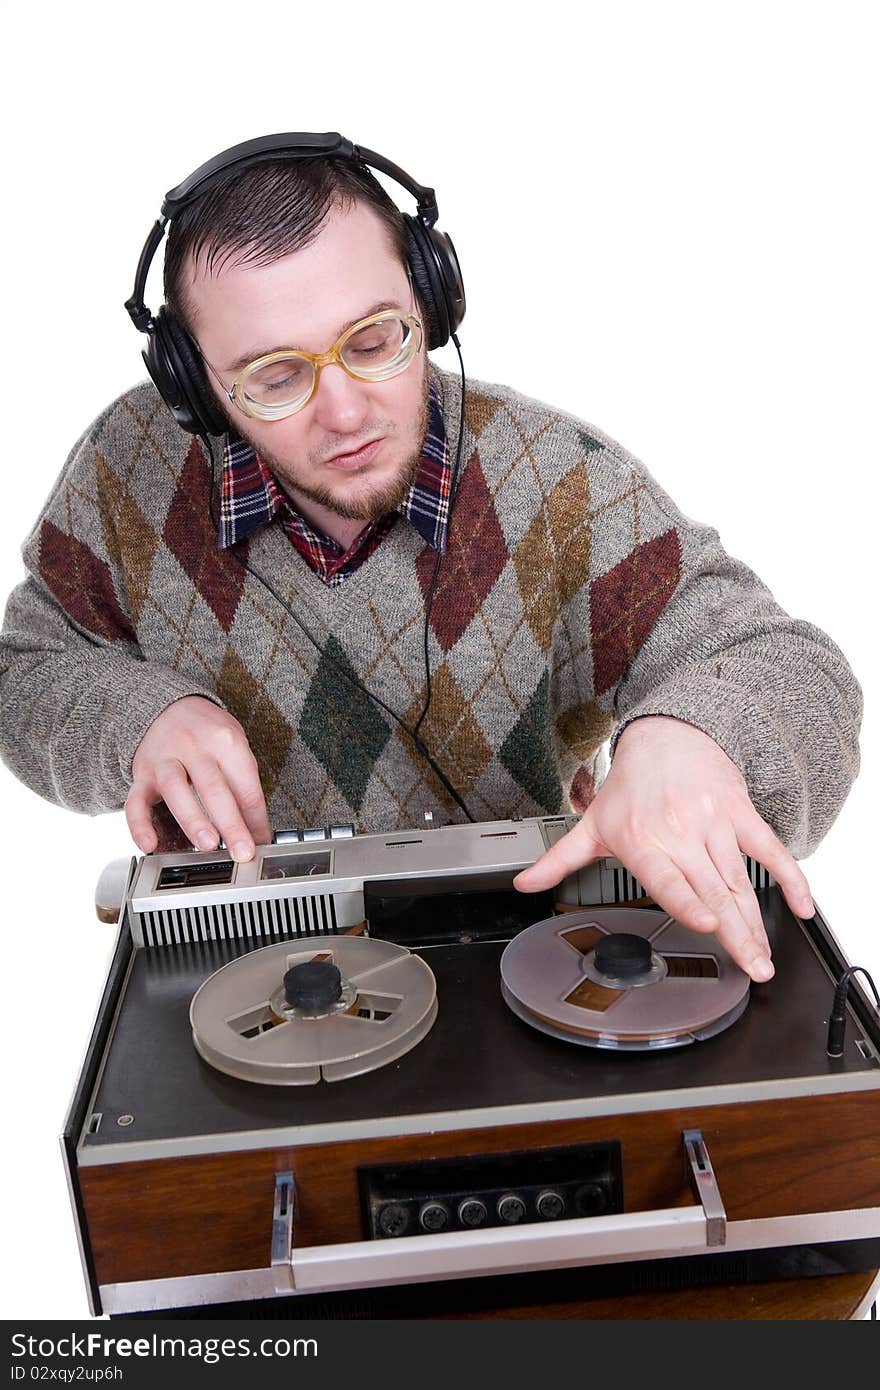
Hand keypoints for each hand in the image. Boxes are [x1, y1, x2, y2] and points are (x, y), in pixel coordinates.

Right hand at [125, 696, 271, 861]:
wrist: (167, 707)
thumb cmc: (207, 732)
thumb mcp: (233, 746)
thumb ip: (243, 786)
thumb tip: (256, 831)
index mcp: (225, 741)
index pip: (246, 785)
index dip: (256, 819)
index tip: (261, 844)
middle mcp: (194, 747)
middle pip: (215, 788)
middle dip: (231, 824)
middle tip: (243, 851)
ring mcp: (165, 760)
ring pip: (176, 790)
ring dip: (193, 820)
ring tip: (208, 844)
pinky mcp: (141, 774)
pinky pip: (136, 801)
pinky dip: (140, 825)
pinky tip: (150, 845)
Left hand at [513, 716, 814, 981]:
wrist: (668, 733)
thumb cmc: (630, 785)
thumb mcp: (591, 823)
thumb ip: (559, 861)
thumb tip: (522, 885)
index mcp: (641, 840)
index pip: (667, 877)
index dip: (688, 901)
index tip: (706, 924)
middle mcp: (679, 833)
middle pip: (711, 890)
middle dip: (735, 933)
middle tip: (753, 969)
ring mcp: (713, 824)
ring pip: (740, 880)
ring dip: (756, 921)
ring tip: (765, 958)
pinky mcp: (740, 814)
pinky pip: (770, 849)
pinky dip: (790, 877)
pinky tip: (803, 907)